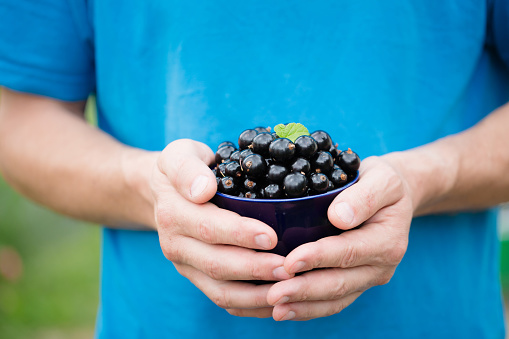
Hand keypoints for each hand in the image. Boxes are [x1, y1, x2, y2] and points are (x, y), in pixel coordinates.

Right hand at [152, 139, 292, 316]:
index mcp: (173, 213)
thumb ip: (186, 168)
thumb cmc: (185, 168)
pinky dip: (249, 305)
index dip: (240, 234)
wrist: (164, 192)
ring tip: (288, 287)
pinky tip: (276, 299)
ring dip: (255, 295)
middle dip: (255, 269)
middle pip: (216, 264)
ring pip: (219, 291)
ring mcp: (185, 265)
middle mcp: (175, 244)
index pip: (208, 227)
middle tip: (289, 268)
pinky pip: (222, 299)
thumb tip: (202, 190)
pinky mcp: (196, 278)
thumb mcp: (179, 154)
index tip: (271, 236)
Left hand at [266, 155, 412, 320]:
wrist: (394, 198)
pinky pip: (332, 302)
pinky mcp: (356, 284)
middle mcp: (380, 266)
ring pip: (334, 300)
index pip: (348, 252)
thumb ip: (365, 196)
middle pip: (339, 283)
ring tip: (273, 308)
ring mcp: (368, 279)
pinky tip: (282, 309)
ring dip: (302, 306)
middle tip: (273, 294)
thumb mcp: (382, 178)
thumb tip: (339, 216)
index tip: (290, 262)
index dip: (318, 258)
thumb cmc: (382, 182)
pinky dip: (307, 308)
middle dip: (304, 291)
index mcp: (387, 241)